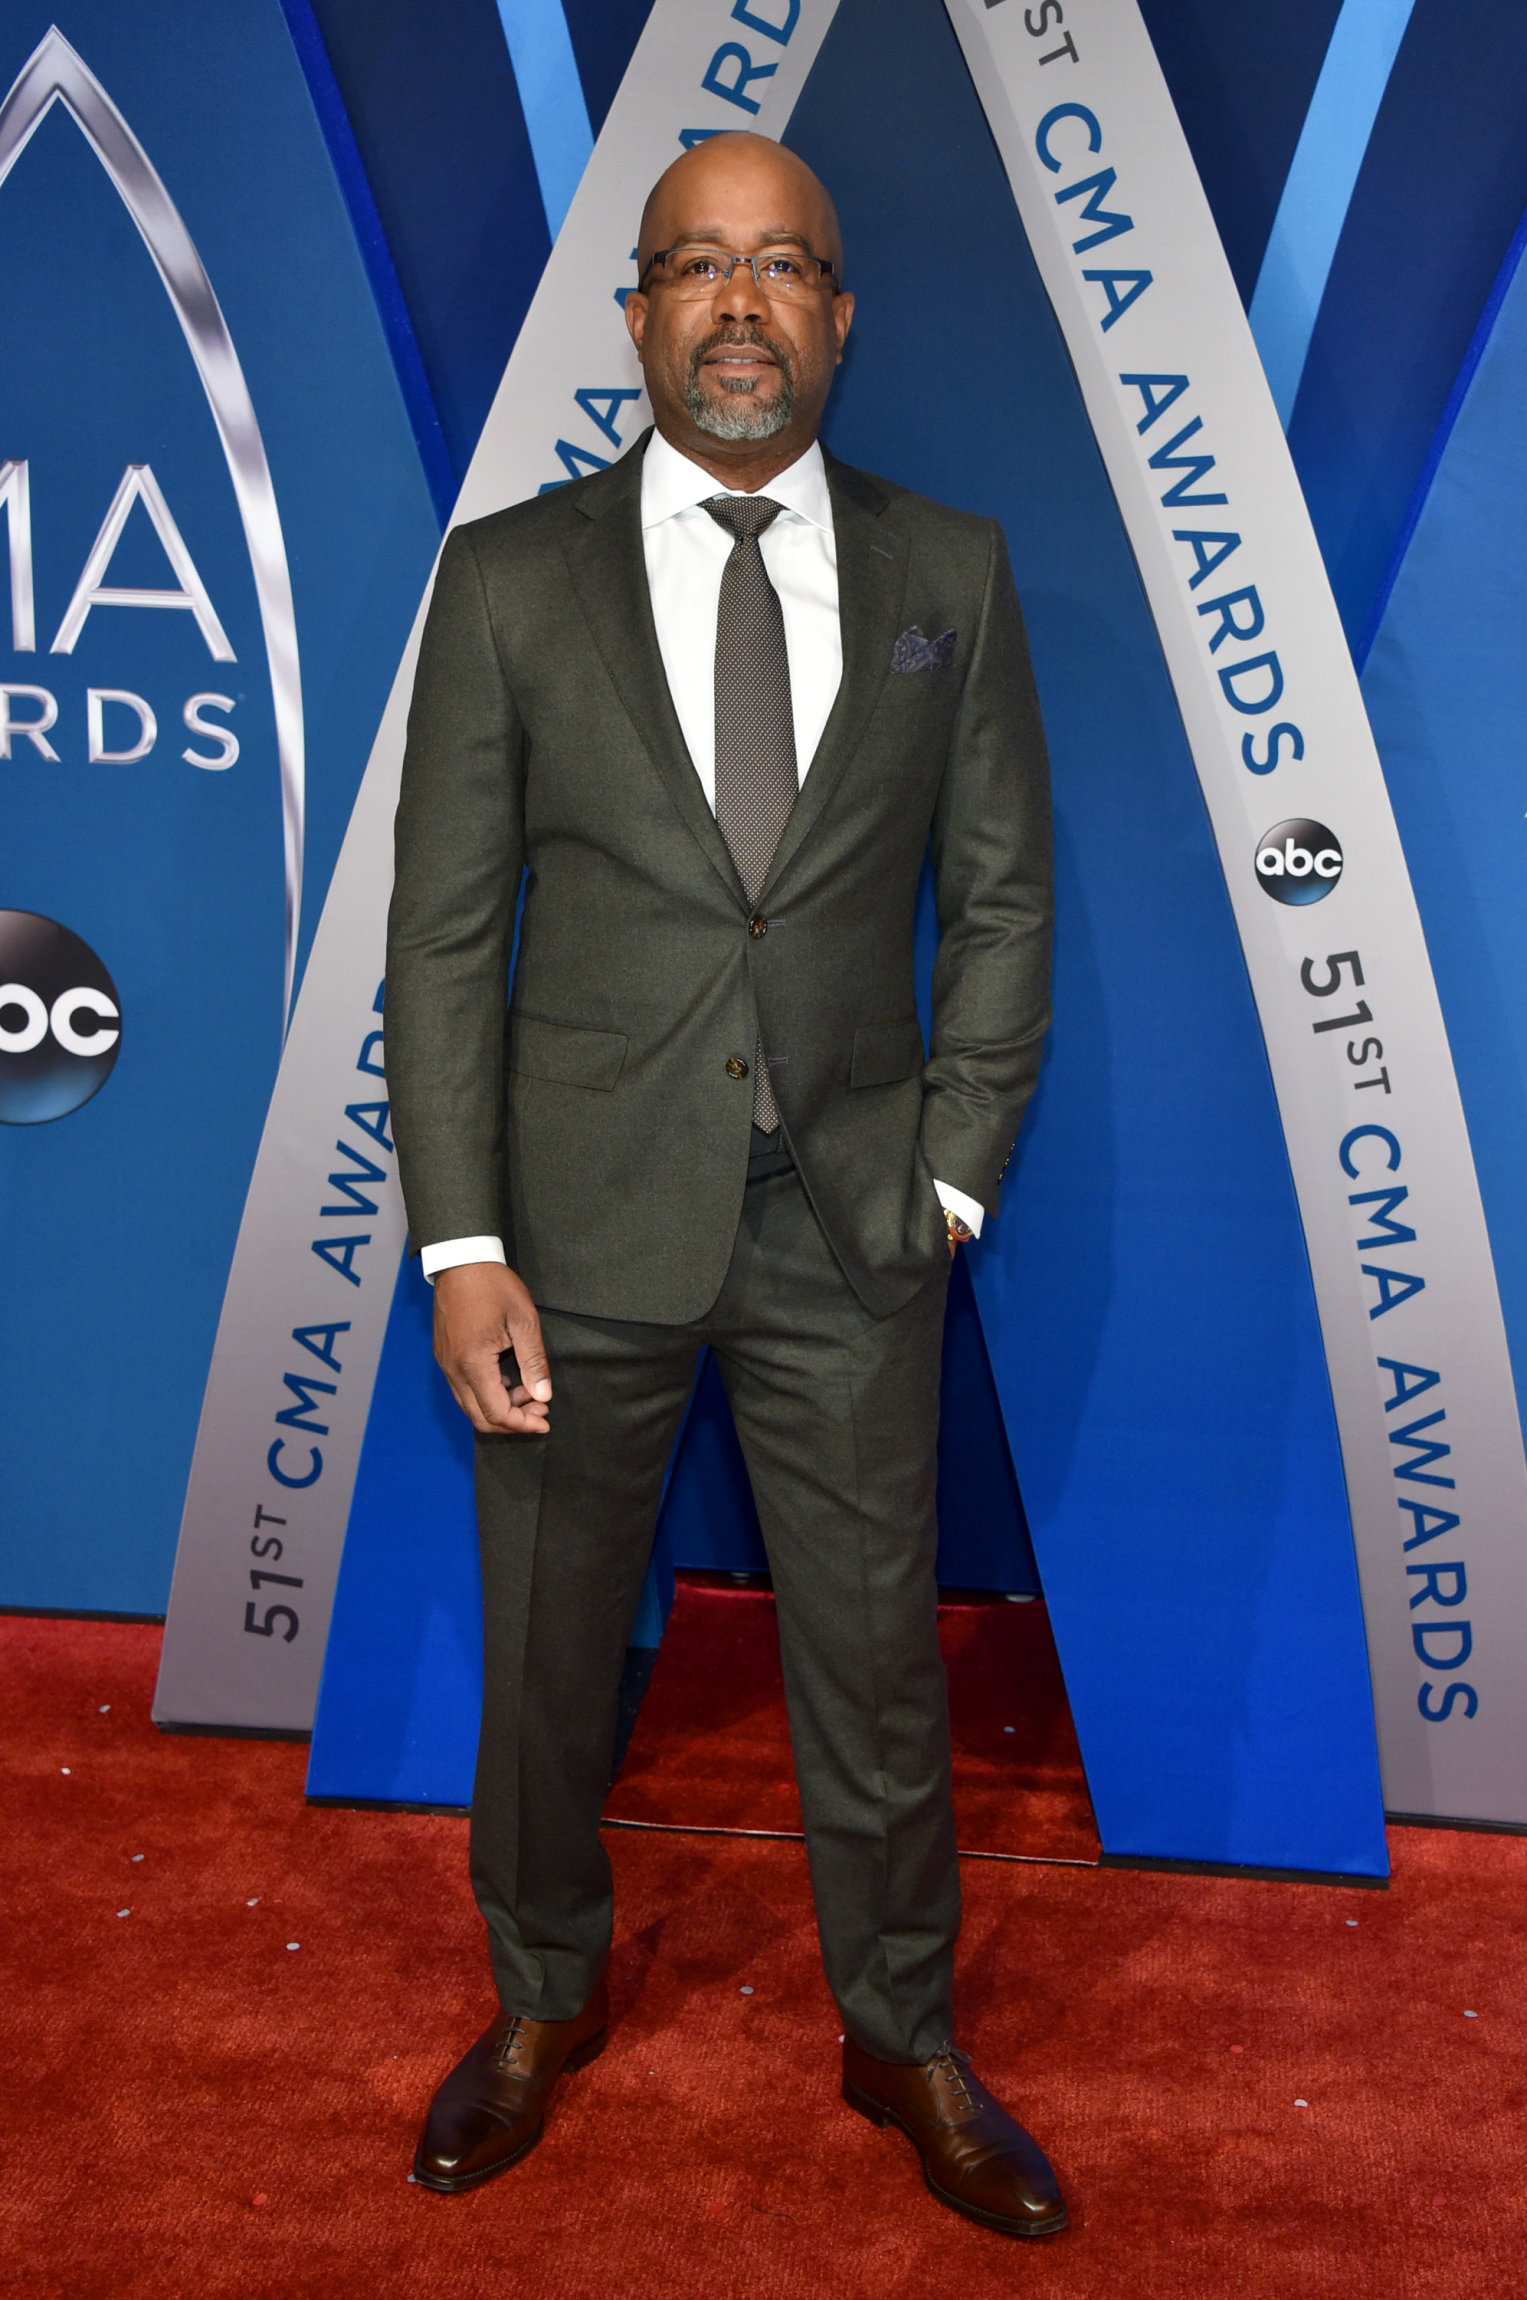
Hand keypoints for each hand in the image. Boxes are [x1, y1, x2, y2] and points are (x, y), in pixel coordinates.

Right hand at [433, 1262, 551, 1435]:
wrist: (461, 1260)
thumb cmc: (493, 1285)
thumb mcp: (524, 1320)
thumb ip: (534, 1361)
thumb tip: (543, 1395)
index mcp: (472, 1363)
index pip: (496, 1413)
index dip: (523, 1424)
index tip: (545, 1420)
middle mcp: (453, 1369)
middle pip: (479, 1418)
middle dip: (512, 1421)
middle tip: (540, 1409)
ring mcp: (445, 1363)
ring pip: (469, 1405)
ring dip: (499, 1408)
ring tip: (528, 1393)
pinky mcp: (444, 1355)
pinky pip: (462, 1389)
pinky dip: (486, 1394)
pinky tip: (508, 1381)